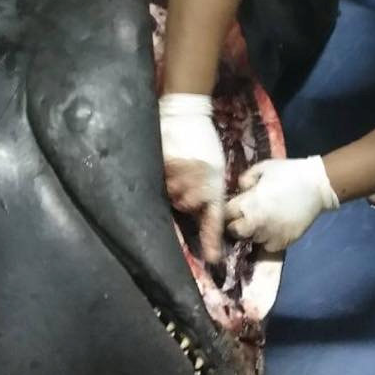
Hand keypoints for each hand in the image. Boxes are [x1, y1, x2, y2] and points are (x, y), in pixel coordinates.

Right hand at [159, 93, 225, 261]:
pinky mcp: (162, 167)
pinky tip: (166, 164)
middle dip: (185, 200)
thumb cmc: (204, 142)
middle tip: (186, 180)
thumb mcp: (216, 169)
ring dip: (172, 188)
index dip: (211, 242)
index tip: (212, 260)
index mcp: (213, 186)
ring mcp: (177, 177)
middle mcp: (196, 185)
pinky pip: (158, 182)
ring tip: (176, 169)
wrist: (186, 114)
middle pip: (185, 208)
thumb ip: (209, 192)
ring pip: (170, 197)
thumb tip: (200, 215)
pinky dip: (161, 177)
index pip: (212, 221)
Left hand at [225, 156, 338, 251]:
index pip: (225, 214)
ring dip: (253, 231)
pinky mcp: (284, 242)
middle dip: (235, 224)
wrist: (317, 185)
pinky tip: (273, 228)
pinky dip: (268, 239)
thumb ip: (246, 179)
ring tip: (261, 221)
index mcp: (248, 203)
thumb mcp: (263, 168)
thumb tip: (240, 189)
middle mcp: (256, 222)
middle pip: (234, 231)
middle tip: (243, 216)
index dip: (226, 211)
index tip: (230, 208)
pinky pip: (268, 246)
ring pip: (252, 239)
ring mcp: (270, 234)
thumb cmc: (288, 173)